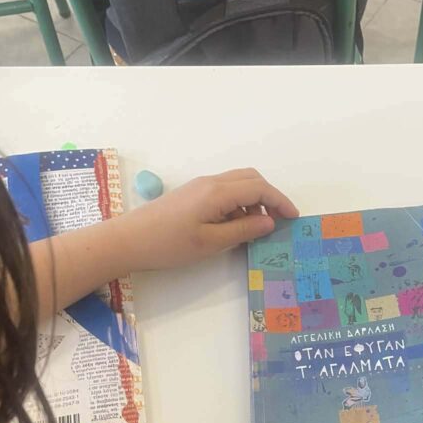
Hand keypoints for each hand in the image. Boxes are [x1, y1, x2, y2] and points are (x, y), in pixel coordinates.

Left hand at [117, 168, 298, 270]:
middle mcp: (211, 182)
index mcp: (218, 192)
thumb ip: (243, 230)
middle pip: (250, 178)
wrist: (129, 240)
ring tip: (255, 228)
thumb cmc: (169, 244)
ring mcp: (200, 186)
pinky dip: (238, 202)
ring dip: (253, 200)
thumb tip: (269, 221)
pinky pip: (224, 190)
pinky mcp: (192, 193)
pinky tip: (234, 225)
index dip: (280, 200)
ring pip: (237, 183)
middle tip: (278, 221)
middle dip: (269, 196)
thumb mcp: (211, 243)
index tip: (294, 218)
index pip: (259, 188)